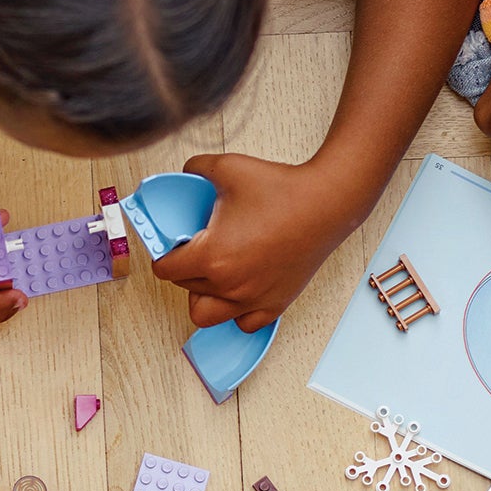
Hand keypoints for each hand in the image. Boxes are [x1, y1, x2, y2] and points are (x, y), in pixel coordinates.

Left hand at [150, 153, 361, 330]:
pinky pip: (244, 324)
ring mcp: (253, 299)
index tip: (172, 245)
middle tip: (195, 249)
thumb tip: (185, 172)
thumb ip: (195, 169)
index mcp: (211, 256)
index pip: (165, 271)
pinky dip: (236, 312)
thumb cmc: (282, 188)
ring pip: (208, 314)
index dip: (164, 255)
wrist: (326, 201)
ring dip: (204, 296)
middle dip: (184, 270)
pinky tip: (240, 289)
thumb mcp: (227, 167)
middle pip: (186, 288)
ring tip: (213, 273)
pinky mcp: (275, 303)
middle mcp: (229, 285)